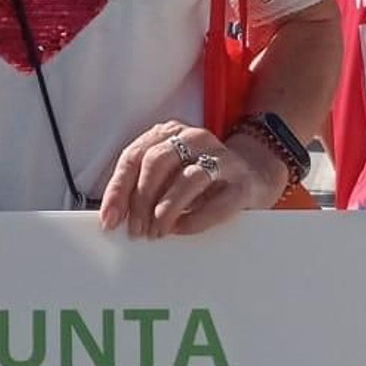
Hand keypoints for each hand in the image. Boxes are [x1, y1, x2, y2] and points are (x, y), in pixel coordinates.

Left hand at [99, 121, 284, 237]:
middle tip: (137, 231)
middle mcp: (194, 138)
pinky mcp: (242, 182)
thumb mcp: (169, 175)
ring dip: (166, 210)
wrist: (255, 174)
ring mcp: (221, 157)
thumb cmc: (202, 178)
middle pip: (156, 163)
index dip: (118, 190)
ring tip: (157, 232)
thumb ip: (143, 187)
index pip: (133, 156)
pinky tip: (181, 230)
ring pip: (187, 179)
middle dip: (141, 201)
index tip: (110, 219)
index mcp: (168, 133)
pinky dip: (195, 220)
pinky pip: (217, 202)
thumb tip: (114, 217)